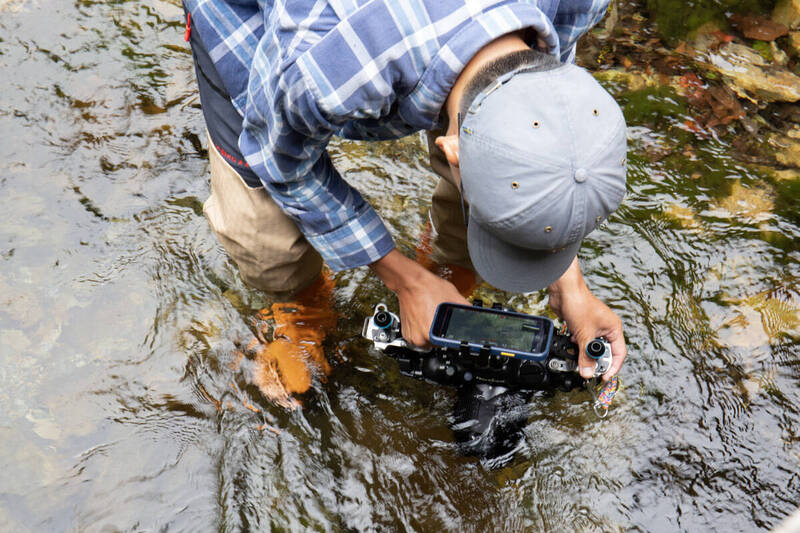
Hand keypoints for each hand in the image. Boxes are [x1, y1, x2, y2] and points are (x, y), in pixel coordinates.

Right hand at [370, 249, 468, 347]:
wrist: (410, 282)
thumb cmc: (428, 287)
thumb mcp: (455, 298)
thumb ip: (467, 311)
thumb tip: (477, 318)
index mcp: (430, 333)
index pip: (448, 345)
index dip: (454, 337)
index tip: (455, 333)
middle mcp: (419, 338)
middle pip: (438, 344)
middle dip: (443, 334)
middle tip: (443, 320)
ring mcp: (411, 336)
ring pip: (428, 341)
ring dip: (433, 333)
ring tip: (433, 318)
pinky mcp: (406, 332)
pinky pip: (419, 336)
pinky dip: (424, 330)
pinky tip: (426, 318)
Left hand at [548, 258, 626, 380]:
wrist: (563, 291)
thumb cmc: (579, 304)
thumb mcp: (584, 334)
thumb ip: (586, 355)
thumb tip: (587, 372)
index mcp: (613, 329)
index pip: (618, 353)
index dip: (612, 367)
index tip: (604, 377)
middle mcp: (605, 328)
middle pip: (604, 352)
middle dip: (595, 361)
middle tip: (588, 369)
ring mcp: (593, 327)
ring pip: (591, 347)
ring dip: (584, 353)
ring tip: (578, 358)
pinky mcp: (581, 326)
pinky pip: (581, 341)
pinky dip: (576, 345)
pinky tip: (571, 343)